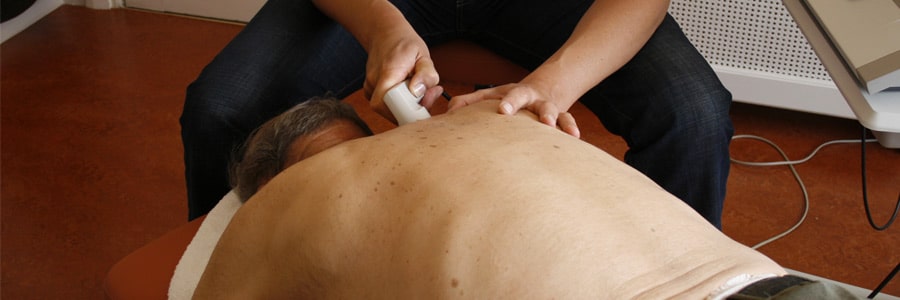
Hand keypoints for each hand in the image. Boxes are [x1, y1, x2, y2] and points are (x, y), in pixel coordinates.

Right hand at [363, 27, 442, 123]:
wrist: (385, 35)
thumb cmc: (405, 45)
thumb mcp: (423, 54)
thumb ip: (426, 74)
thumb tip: (418, 92)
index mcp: (387, 74)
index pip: (393, 106)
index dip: (411, 110)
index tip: (425, 100)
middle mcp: (374, 84)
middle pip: (392, 113)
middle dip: (413, 110)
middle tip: (427, 94)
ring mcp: (370, 89)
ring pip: (390, 111)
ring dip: (407, 106)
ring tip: (416, 88)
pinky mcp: (370, 93)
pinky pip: (387, 107)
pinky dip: (400, 102)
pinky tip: (407, 90)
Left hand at [448, 83, 580, 137]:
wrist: (542, 90)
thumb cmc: (509, 99)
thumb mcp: (490, 96)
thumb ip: (469, 102)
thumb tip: (448, 112)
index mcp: (519, 95)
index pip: (514, 96)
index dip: (509, 103)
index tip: (503, 110)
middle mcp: (537, 102)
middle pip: (542, 105)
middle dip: (544, 114)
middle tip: (545, 123)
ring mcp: (551, 111)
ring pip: (560, 115)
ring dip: (563, 123)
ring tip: (566, 134)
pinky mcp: (562, 122)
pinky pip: (569, 124)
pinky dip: (572, 131)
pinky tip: (575, 139)